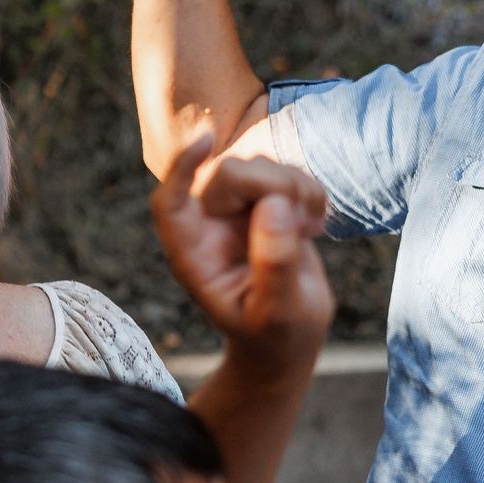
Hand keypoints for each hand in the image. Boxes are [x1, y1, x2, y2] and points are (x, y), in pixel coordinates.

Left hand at [151, 136, 332, 370]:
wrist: (289, 340)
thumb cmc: (276, 335)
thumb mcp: (277, 310)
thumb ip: (273, 263)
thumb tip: (271, 206)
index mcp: (193, 257)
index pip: (170, 203)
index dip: (181, 169)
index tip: (205, 142)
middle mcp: (210, 229)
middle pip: (226, 174)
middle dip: (270, 184)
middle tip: (302, 220)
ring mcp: (237, 215)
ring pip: (259, 167)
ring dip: (295, 188)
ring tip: (310, 230)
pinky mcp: (266, 207)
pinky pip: (286, 175)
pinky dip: (309, 192)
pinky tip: (313, 226)